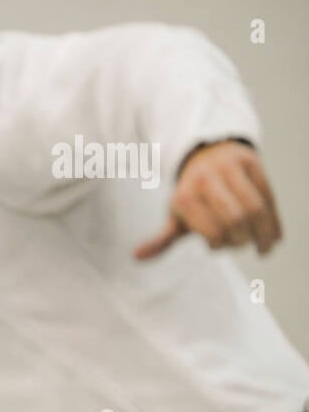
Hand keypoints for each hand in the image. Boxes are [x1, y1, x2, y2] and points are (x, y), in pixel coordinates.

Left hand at [135, 141, 281, 259]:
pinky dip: (274, 222)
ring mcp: (230, 168)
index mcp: (184, 196)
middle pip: (237, 218)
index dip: (220, 244)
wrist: (206, 154)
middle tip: (241, 245)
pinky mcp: (251, 163)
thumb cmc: (192, 195)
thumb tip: (136, 257)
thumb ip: (162, 239)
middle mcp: (205, 179)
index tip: (218, 246)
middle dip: (242, 238)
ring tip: (264, 248)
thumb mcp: (175, 216)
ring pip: (257, 207)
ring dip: (263, 232)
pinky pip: (270, 196)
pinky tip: (274, 238)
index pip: (212, 230)